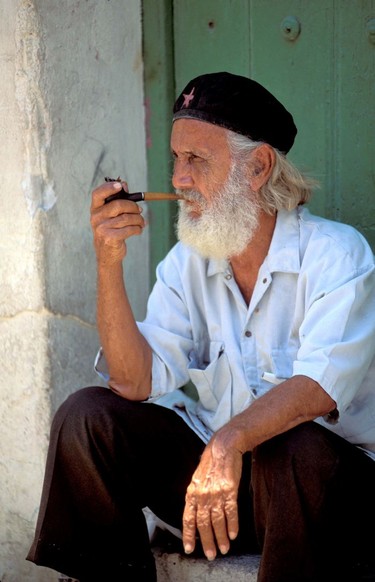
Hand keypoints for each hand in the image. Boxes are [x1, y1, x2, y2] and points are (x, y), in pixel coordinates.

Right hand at [90, 180, 145, 264]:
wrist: (107, 254)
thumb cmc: (111, 231)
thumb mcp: (110, 216)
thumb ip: (117, 200)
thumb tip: (124, 184)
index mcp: (95, 209)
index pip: (98, 194)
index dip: (109, 187)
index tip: (121, 186)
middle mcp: (96, 218)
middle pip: (118, 205)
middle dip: (133, 207)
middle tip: (140, 210)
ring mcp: (102, 228)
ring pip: (127, 218)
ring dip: (139, 219)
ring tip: (141, 222)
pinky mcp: (110, 238)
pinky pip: (130, 229)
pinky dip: (138, 229)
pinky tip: (138, 230)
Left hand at [182, 434, 242, 560]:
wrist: (223, 447)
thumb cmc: (211, 463)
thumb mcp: (197, 479)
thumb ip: (196, 496)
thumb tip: (196, 514)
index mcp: (192, 493)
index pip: (188, 519)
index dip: (189, 535)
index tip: (190, 548)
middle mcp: (202, 495)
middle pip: (203, 524)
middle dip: (207, 541)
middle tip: (211, 554)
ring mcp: (215, 493)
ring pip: (217, 521)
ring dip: (221, 537)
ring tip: (224, 549)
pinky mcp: (229, 490)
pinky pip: (230, 512)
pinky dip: (232, 525)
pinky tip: (233, 534)